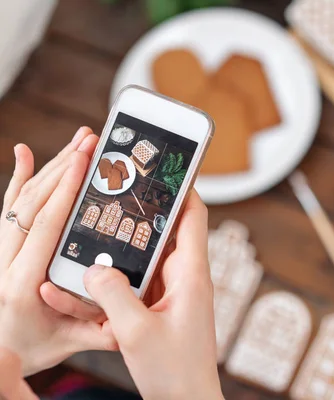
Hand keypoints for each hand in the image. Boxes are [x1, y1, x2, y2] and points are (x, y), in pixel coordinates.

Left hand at [0, 127, 115, 375]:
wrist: (0, 348)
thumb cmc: (35, 345)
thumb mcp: (69, 343)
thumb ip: (98, 333)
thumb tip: (128, 319)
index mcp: (23, 283)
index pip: (45, 227)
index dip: (66, 192)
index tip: (84, 162)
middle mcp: (5, 261)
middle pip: (33, 204)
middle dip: (63, 168)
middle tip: (89, 141)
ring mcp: (0, 250)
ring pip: (22, 200)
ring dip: (50, 167)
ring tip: (77, 141)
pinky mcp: (3, 243)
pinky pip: (9, 206)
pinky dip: (18, 178)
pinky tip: (25, 153)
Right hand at [84, 191, 223, 399]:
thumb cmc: (175, 371)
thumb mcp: (136, 332)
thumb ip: (112, 295)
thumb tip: (93, 267)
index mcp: (191, 275)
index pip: (193, 218)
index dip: (183, 189)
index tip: (164, 168)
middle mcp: (183, 278)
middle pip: (161, 234)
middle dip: (135, 217)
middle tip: (109, 196)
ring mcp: (170, 293)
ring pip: (141, 262)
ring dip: (115, 255)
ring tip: (81, 244)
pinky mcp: (157, 308)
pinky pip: (133, 286)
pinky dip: (110, 284)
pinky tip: (77, 286)